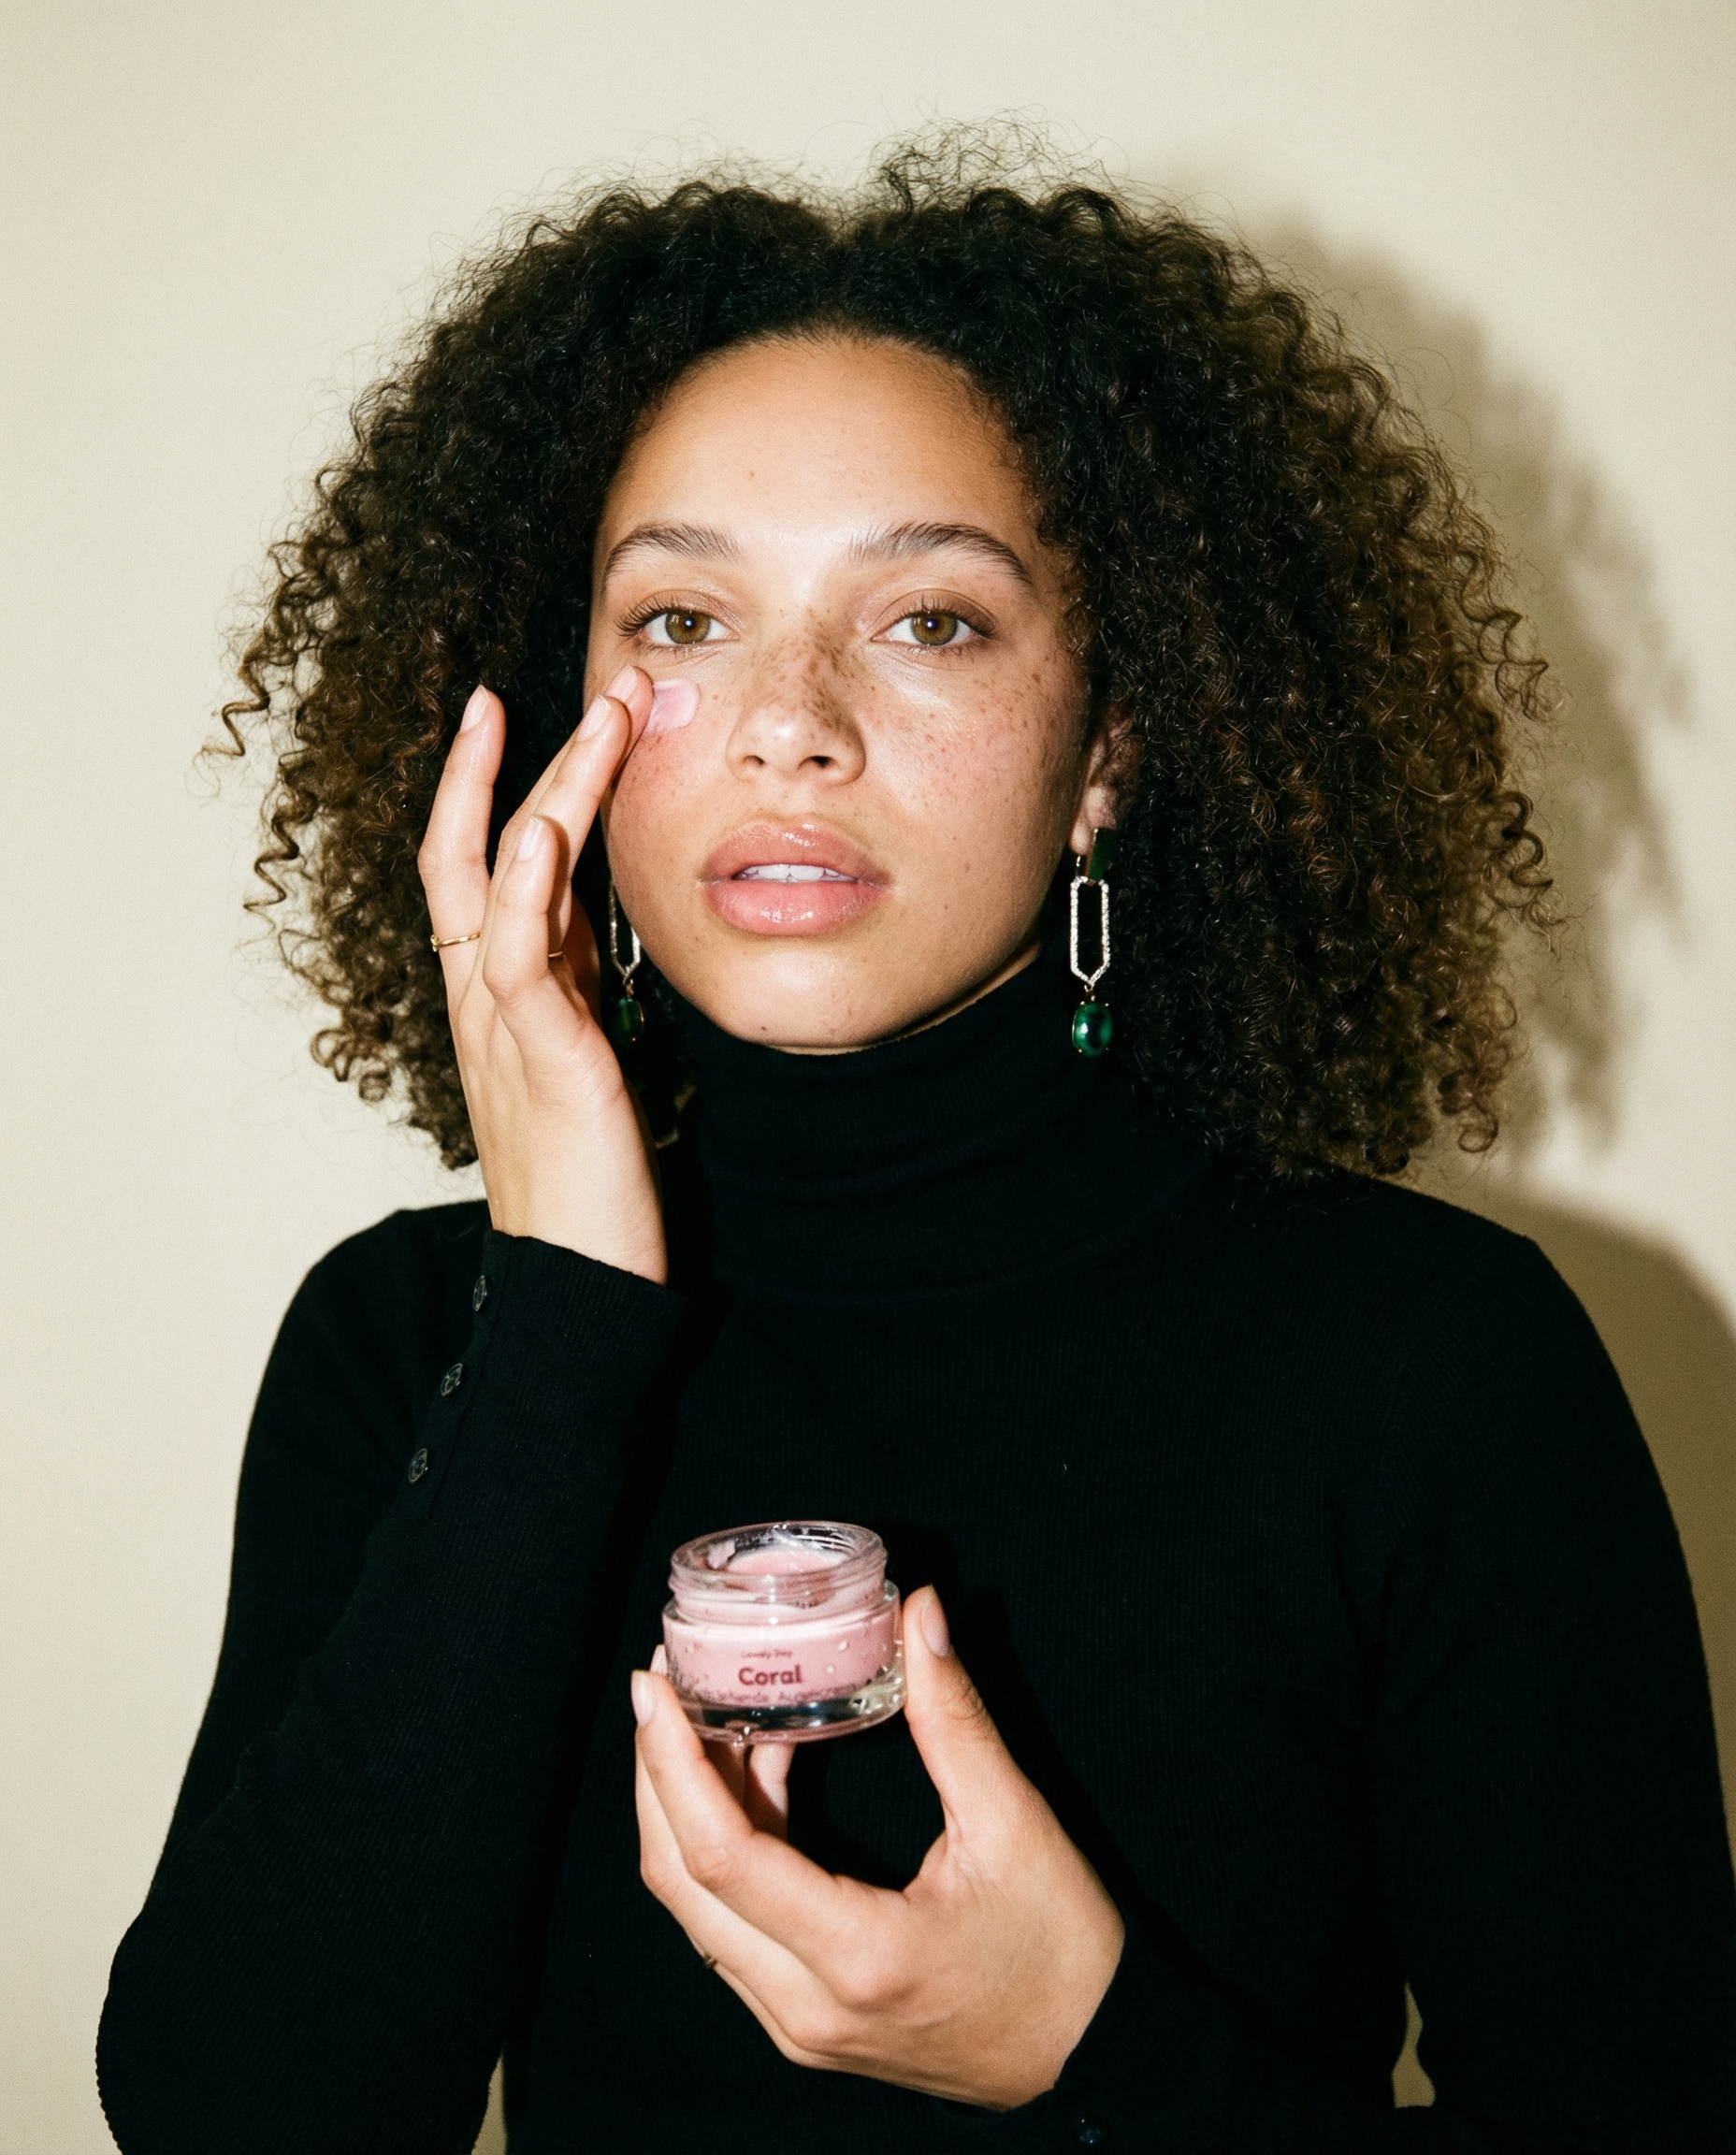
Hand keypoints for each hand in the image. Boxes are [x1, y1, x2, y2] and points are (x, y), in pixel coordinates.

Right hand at [417, 671, 666, 1282]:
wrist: (582, 1285)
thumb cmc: (594, 1182)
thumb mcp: (589, 1059)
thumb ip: (581, 989)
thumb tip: (600, 921)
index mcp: (500, 998)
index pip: (480, 870)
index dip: (493, 789)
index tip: (516, 716)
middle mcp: (485, 1000)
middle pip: (466, 853)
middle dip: (499, 761)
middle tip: (541, 685)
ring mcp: (504, 1024)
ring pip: (499, 878)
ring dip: (551, 786)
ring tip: (609, 713)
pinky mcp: (543, 1059)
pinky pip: (511, 957)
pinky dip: (520, 884)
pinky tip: (540, 824)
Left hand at [632, 1587, 1125, 2108]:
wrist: (1093, 2061)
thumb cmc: (1063, 1953)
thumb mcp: (1014, 1827)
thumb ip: (955, 1719)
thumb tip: (919, 1614)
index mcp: (858, 1955)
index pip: (722, 1855)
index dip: (672, 1764)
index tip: (654, 1686)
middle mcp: (806, 2004)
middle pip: (682, 1883)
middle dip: (657, 1775)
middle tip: (662, 1684)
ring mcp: (799, 2024)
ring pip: (699, 1910)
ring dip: (687, 1811)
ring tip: (709, 1712)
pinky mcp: (807, 2021)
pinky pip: (733, 1928)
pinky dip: (725, 1847)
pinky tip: (760, 1770)